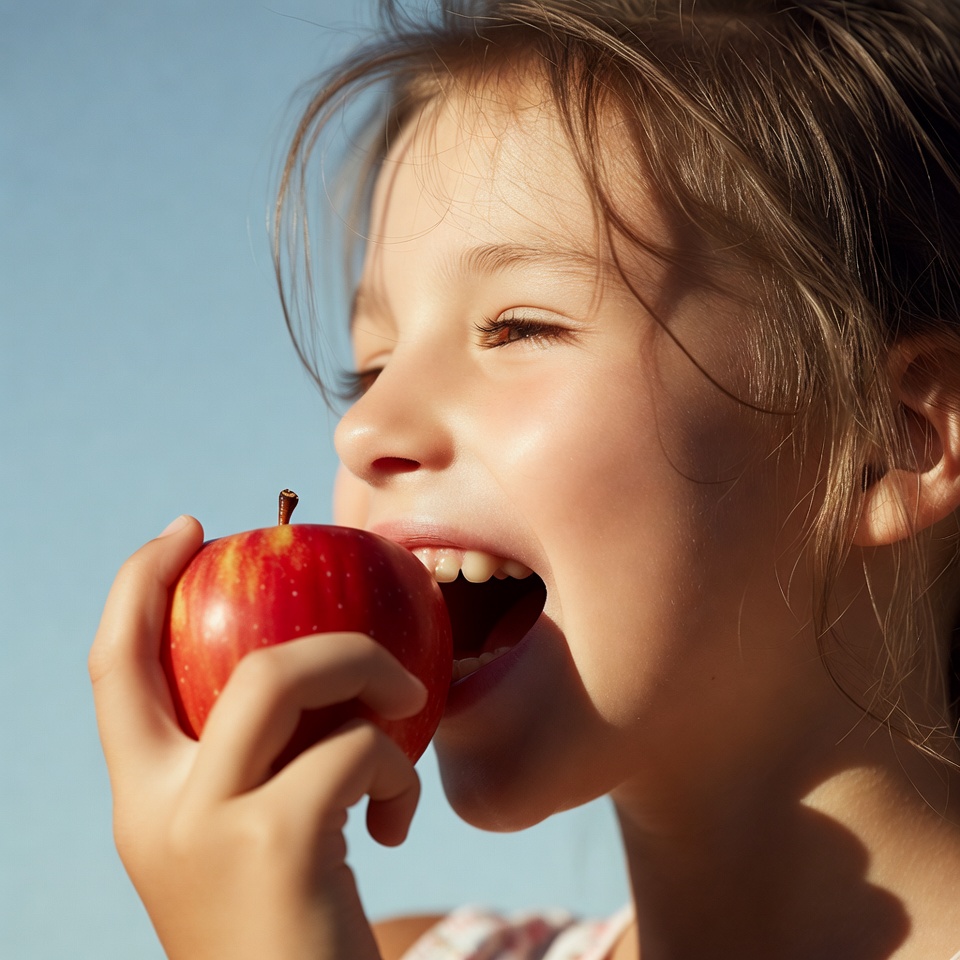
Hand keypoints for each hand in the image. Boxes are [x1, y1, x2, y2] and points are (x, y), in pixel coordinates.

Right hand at [90, 516, 425, 959]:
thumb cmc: (287, 930)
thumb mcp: (245, 842)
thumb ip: (250, 765)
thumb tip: (314, 668)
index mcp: (142, 801)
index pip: (112, 667)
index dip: (138, 584)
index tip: (188, 528)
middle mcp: (154, 810)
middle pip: (215, 655)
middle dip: (316, 631)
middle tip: (377, 644)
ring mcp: (208, 826)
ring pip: (284, 676)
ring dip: (367, 674)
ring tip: (406, 714)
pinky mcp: (275, 845)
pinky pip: (357, 749)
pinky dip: (395, 767)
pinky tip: (395, 822)